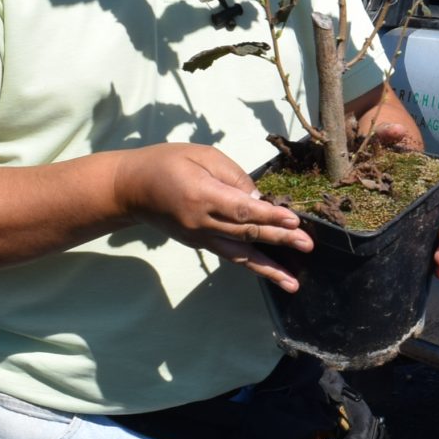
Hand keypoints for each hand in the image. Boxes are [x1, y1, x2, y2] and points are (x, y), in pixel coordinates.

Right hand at [116, 144, 313, 292]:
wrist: (130, 189)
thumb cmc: (167, 163)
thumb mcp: (201, 156)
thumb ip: (233, 176)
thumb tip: (258, 199)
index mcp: (202, 196)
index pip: (243, 210)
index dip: (270, 217)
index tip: (295, 221)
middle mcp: (201, 223)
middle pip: (246, 234)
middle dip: (280, 239)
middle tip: (308, 246)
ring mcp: (199, 237)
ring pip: (239, 255)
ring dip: (268, 269)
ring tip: (292, 283)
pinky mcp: (198, 243)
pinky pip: (229, 255)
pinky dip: (250, 264)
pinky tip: (269, 271)